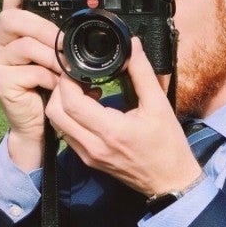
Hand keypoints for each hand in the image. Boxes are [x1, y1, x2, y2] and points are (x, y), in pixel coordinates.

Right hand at [0, 0, 63, 170]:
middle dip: (44, 27)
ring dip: (52, 56)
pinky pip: (29, 71)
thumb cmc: (46, 90)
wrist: (37, 127)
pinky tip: (57, 85)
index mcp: (7, 35)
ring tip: (67, 69)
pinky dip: (49, 77)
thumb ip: (56, 40)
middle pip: (13, 19)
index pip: (11, 4)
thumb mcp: (53, 60)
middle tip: (64, 41)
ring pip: (25, 45)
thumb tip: (76, 16)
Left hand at [45, 38, 201, 196]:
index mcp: (111, 131)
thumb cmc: (168, 146)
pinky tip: (88, 108)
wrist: (170, 181)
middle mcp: (94, 146)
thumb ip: (142, 73)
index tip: (77, 67)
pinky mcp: (88, 160)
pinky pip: (66, 135)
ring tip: (84, 90)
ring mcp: (88, 155)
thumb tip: (132, 45)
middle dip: (60, 90)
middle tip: (77, 77)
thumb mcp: (159, 105)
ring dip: (63, 103)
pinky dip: (69, 117)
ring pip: (57, 124)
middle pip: (55, 112)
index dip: (68, 80)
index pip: (71, 102)